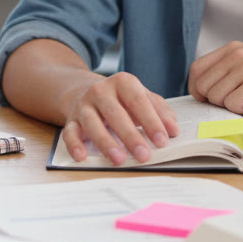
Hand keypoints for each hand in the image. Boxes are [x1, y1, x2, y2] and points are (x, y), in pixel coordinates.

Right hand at [59, 72, 179, 165]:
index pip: (139, 101)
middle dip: (131, 136)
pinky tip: (82, 156)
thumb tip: (173, 129)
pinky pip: (69, 132)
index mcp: (123, 82)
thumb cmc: (120, 99)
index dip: (151, 121)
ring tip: (119, 159)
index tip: (163, 140)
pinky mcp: (71, 119)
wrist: (85, 91)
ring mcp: (84, 105)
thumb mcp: (142, 97)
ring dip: (106, 142)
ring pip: (92, 123)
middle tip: (144, 155)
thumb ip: (160, 110)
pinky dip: (74, 145)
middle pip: (115, 113)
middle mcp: (101, 91)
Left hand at [188, 42, 242, 113]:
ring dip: (231, 106)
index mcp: (232, 48)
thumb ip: (230, 68)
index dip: (197, 88)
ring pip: (216, 97)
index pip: (196, 69)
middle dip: (213, 101)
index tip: (207, 99)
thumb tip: (203, 88)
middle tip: (234, 104)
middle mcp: (236, 54)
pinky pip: (232, 105)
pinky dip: (242, 111)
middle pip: (203, 86)